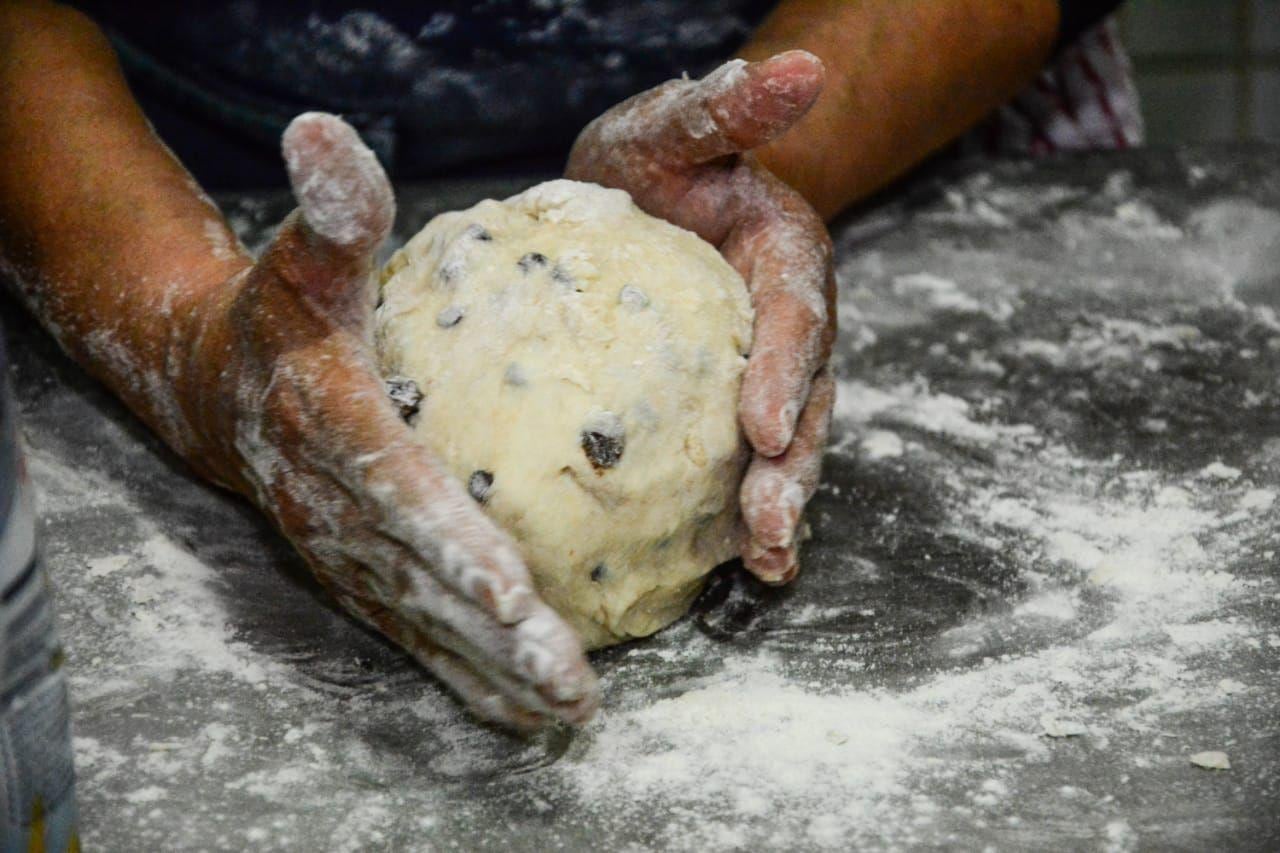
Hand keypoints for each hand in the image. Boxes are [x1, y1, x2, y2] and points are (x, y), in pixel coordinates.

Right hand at [184, 114, 597, 729]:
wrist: (219, 387)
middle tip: (569, 679)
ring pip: (423, 622)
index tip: (512, 587)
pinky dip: (467, 674)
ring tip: (569, 710)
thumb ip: (329, 213)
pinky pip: (413, 633)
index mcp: (331, 422)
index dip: (448, 538)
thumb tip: (324, 135)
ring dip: (495, 671)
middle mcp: (334, 503)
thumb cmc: (279, 315)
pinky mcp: (356, 573)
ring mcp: (343, 551)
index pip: (394, 486)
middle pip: (421, 580)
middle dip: (495, 634)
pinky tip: (526, 710)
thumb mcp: (300, 256)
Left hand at [567, 52, 836, 583]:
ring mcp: (762, 375)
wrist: (652, 199)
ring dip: (778, 506)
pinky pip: (741, 463)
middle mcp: (788, 328)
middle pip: (805, 404)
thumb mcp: (674, 125)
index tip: (760, 425)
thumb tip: (799, 65)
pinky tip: (732, 567)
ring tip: (765, 565)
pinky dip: (742, 513)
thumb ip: (727, 105)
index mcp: (784, 262)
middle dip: (792, 469)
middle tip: (769, 528)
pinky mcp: (726, 409)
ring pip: (786, 446)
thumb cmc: (660, 162)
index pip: (794, 317)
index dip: (784, 371)